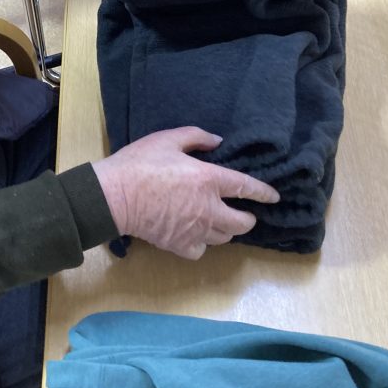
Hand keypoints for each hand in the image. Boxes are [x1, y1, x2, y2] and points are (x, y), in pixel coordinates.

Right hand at [91, 127, 279, 259]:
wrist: (114, 196)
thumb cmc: (140, 163)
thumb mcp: (168, 139)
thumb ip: (196, 137)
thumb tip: (217, 141)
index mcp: (209, 180)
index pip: (247, 187)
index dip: (264, 193)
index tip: (273, 197)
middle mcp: (209, 209)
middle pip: (243, 223)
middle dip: (248, 218)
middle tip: (243, 213)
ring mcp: (195, 231)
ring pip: (224, 237)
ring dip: (225, 229)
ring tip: (218, 221)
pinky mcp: (180, 245)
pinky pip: (202, 250)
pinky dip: (203, 243)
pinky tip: (195, 235)